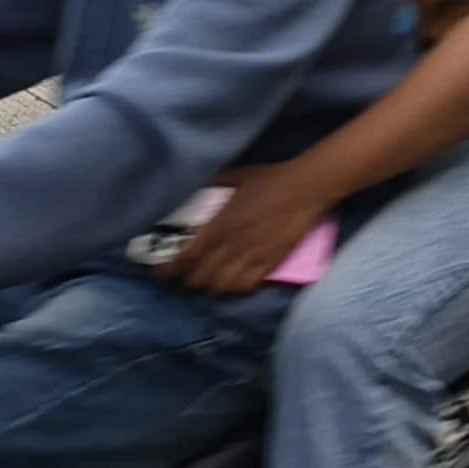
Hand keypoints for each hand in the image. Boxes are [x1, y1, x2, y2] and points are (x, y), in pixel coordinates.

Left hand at [163, 163, 338, 296]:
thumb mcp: (235, 177)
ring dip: (212, 288)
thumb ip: (212, 188)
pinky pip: (247, 287)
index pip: (186, 257)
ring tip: (210, 283)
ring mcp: (253, 257)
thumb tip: (196, 195)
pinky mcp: (271, 263)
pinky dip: (236, 290)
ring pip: (222, 288)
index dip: (169, 271)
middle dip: (189, 282)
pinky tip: (234, 284)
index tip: (161, 274)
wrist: (307, 187)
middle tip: (186, 278)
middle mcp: (232, 245)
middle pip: (201, 279)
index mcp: (219, 225)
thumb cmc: (269, 179)